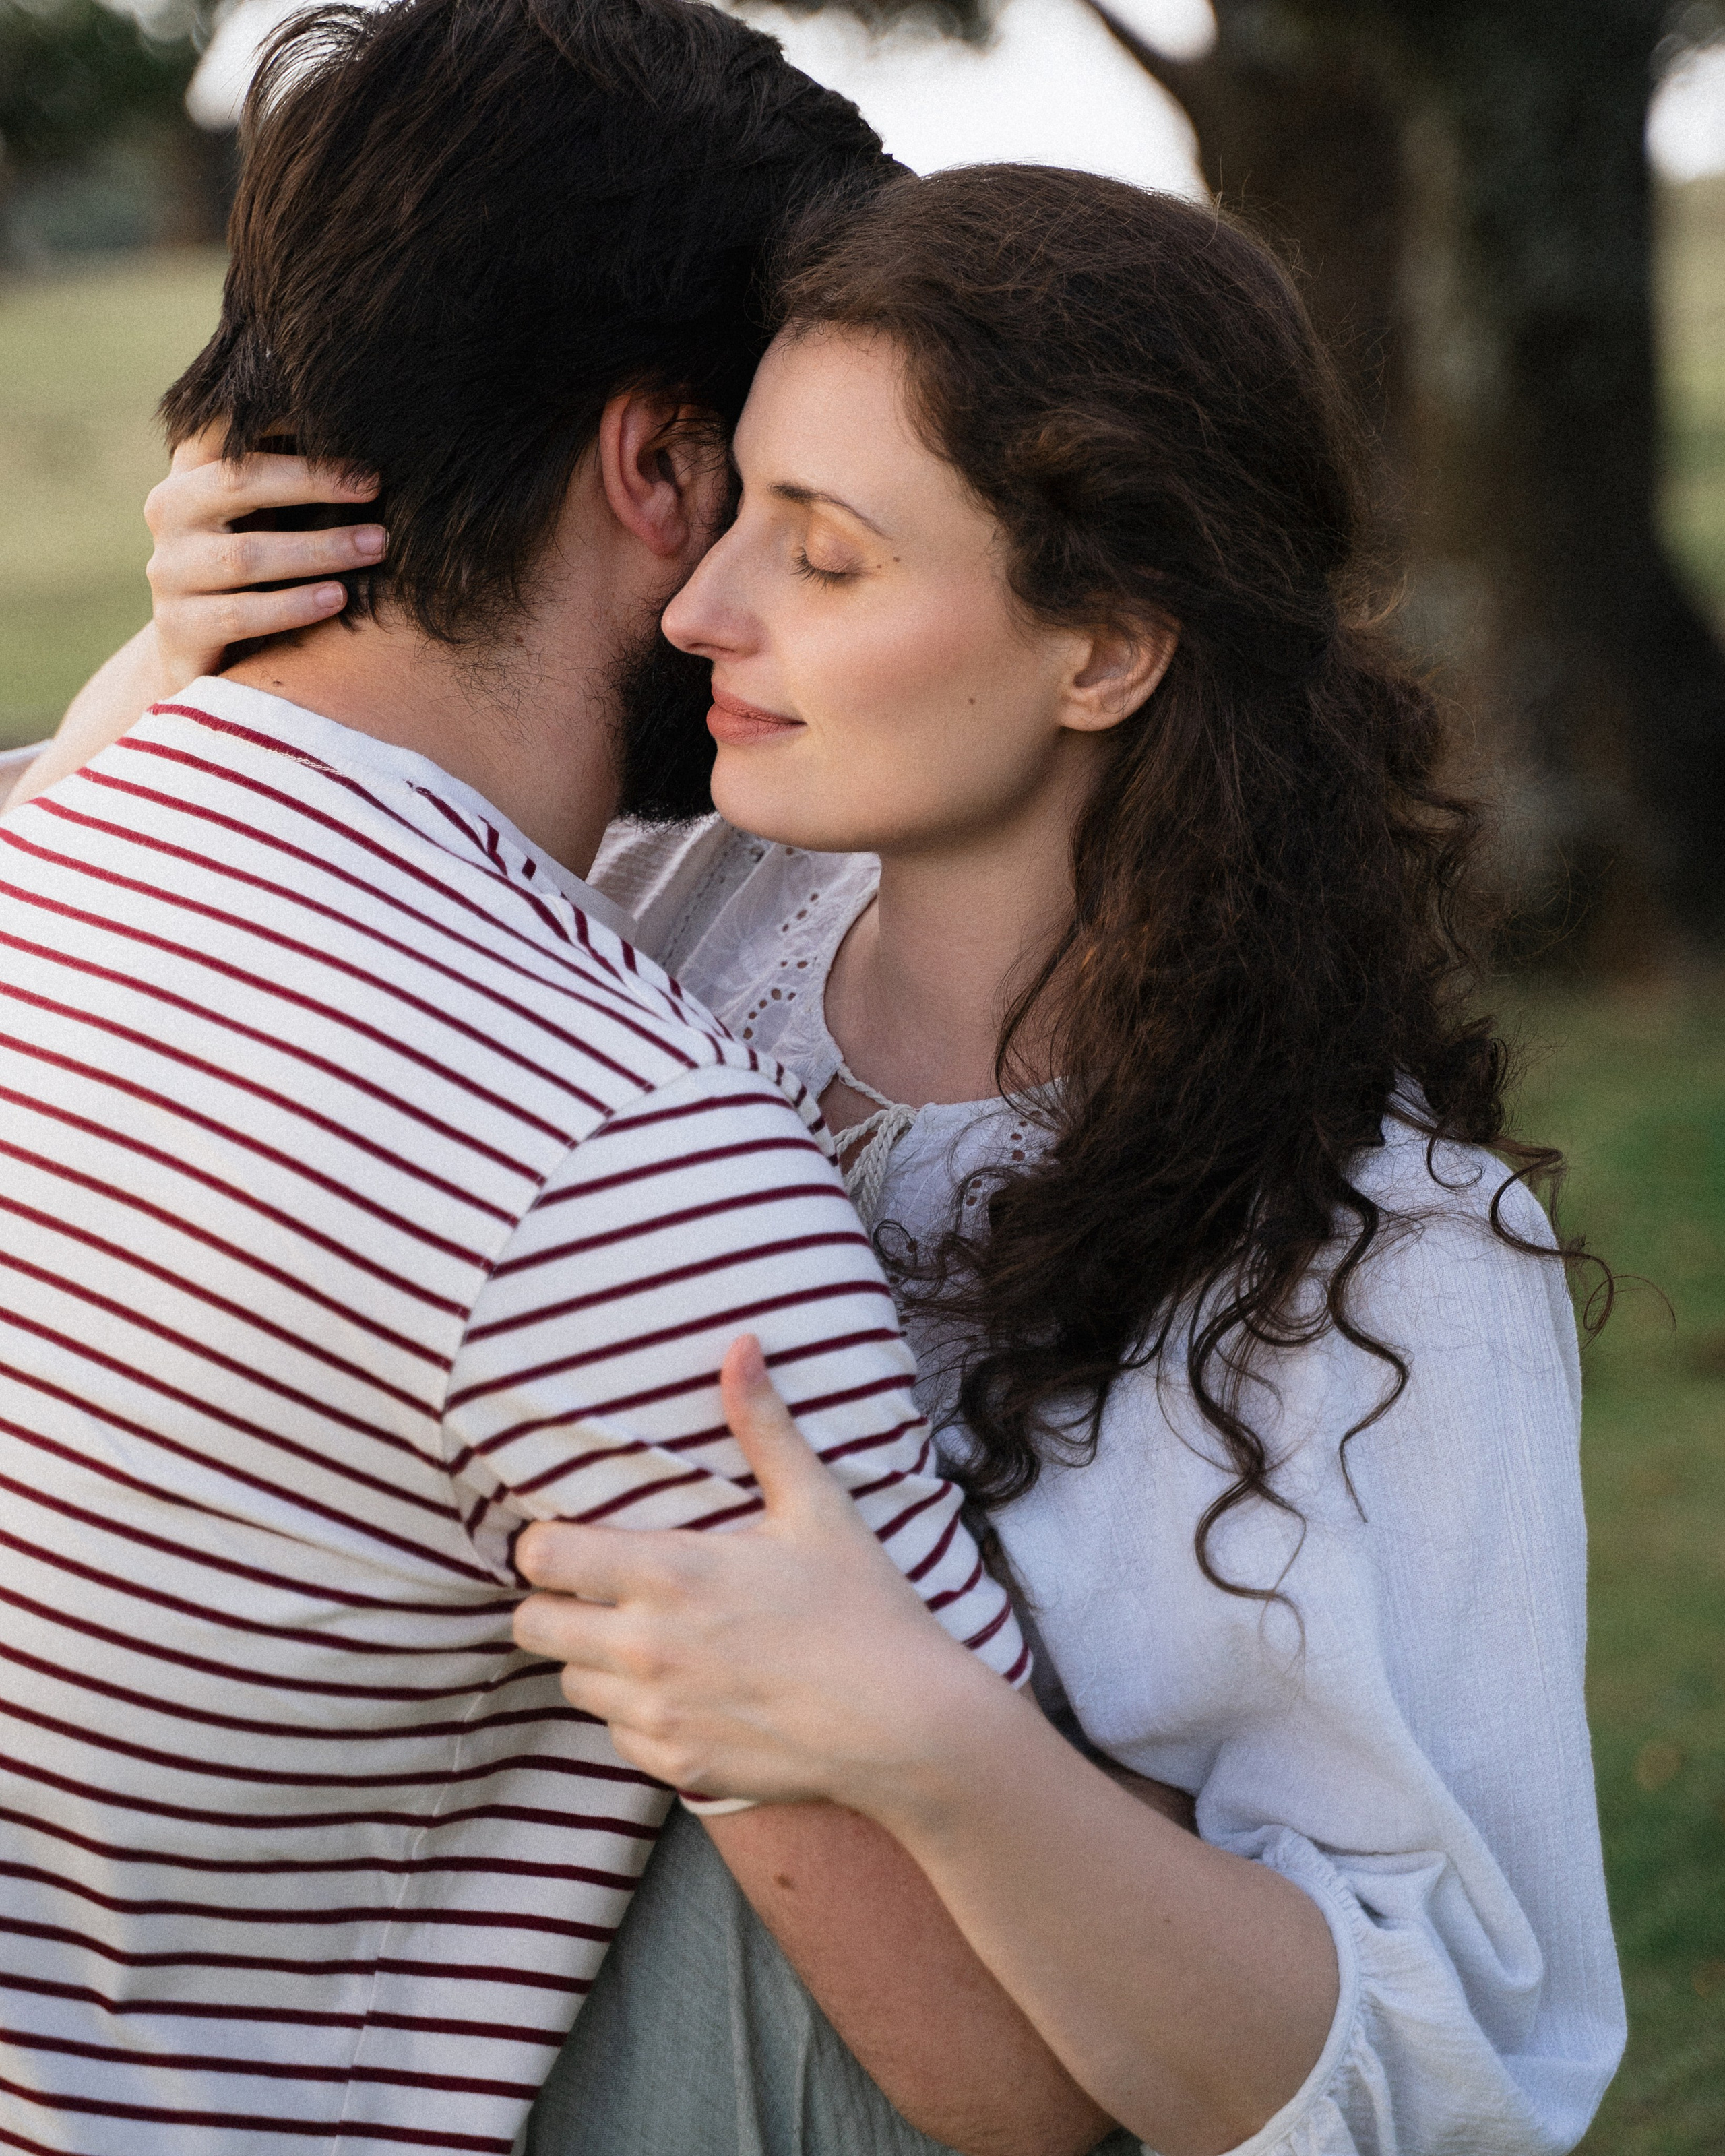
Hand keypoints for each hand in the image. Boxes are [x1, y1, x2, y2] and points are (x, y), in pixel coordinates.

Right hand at [144, 424, 385, 687]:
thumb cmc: (253, 563)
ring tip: (375, 546)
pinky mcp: (178, 628)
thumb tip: (363, 421)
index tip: (339, 411)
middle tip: (375, 485)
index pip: (222, 426)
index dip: (274, 413)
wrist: (201, 649)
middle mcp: (168, 512)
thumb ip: (289, 469)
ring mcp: (169, 571)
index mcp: (190, 472)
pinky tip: (338, 598)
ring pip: (245, 555)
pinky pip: (241, 614)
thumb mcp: (265, 510)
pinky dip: (293, 605)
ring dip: (318, 549)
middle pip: (238, 484)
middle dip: (313, 481)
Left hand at [513, 1335, 1017, 1812]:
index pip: (539, 1559)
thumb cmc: (864, 1607)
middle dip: (555, 1602)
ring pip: (568, 1682)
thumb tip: (740, 1344)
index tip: (578, 1541)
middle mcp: (645, 1650)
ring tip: (649, 1640)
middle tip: (603, 1591)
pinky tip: (686, 1691)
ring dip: (593, 1659)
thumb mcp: (817, 1506)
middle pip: (530, 1624)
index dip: (546, 1545)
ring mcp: (656, 1717)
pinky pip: (615, 1735)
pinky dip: (635, 1715)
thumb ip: (764, 1425)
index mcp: (668, 1575)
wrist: (908, 1725)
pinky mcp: (675, 1768)